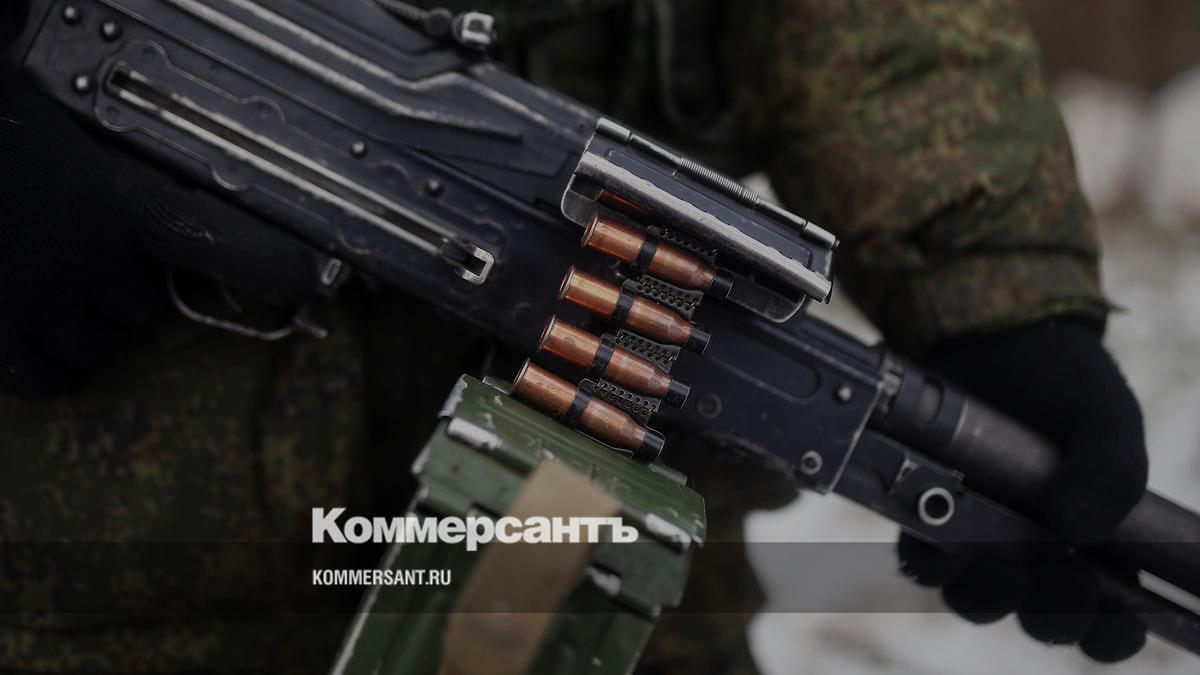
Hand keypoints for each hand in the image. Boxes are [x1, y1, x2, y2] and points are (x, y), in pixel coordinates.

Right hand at [0, 75, 321, 397]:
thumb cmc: (0, 134)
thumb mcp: (65, 139)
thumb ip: (112, 176)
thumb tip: (160, 204)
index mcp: (110, 202)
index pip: (212, 237)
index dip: (266, 265)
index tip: (308, 281)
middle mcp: (87, 259)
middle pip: (143, 309)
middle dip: (125, 300)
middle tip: (93, 278)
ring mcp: (39, 300)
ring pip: (102, 347)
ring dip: (93, 334)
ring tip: (60, 306)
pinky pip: (44, 380)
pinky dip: (53, 373)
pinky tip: (46, 354)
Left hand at [898, 316, 1148, 660]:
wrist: (997, 337)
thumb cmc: (1064, 385)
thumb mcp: (1104, 418)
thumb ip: (1110, 469)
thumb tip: (1079, 529)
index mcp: (1095, 545)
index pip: (1108, 616)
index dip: (1111, 631)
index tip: (1116, 618)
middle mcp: (1033, 554)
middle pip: (1040, 616)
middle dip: (1052, 612)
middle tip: (1063, 576)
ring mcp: (976, 539)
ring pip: (976, 597)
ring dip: (988, 592)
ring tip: (1000, 561)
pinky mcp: (922, 516)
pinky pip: (920, 558)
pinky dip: (930, 556)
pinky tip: (940, 533)